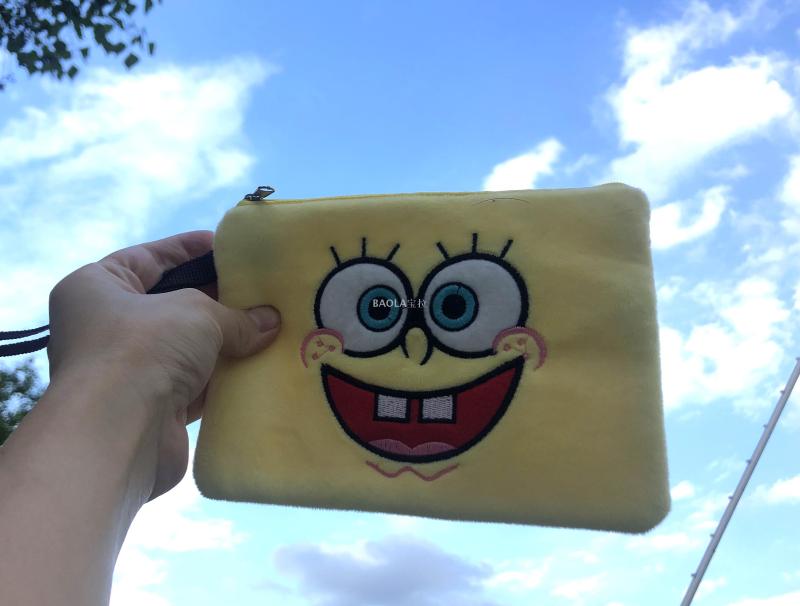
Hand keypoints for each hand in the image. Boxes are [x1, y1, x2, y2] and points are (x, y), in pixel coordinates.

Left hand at [46, 230, 279, 499]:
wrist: (119, 433)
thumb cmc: (144, 348)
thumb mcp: (197, 313)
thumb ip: (236, 315)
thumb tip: (271, 322)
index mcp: (96, 287)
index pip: (148, 258)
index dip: (188, 249)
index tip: (226, 246)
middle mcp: (105, 327)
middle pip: (170, 304)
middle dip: (214, 299)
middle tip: (258, 290)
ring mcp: (127, 370)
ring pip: (185, 347)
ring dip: (223, 342)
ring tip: (269, 327)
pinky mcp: (150, 407)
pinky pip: (193, 384)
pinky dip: (222, 378)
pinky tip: (258, 367)